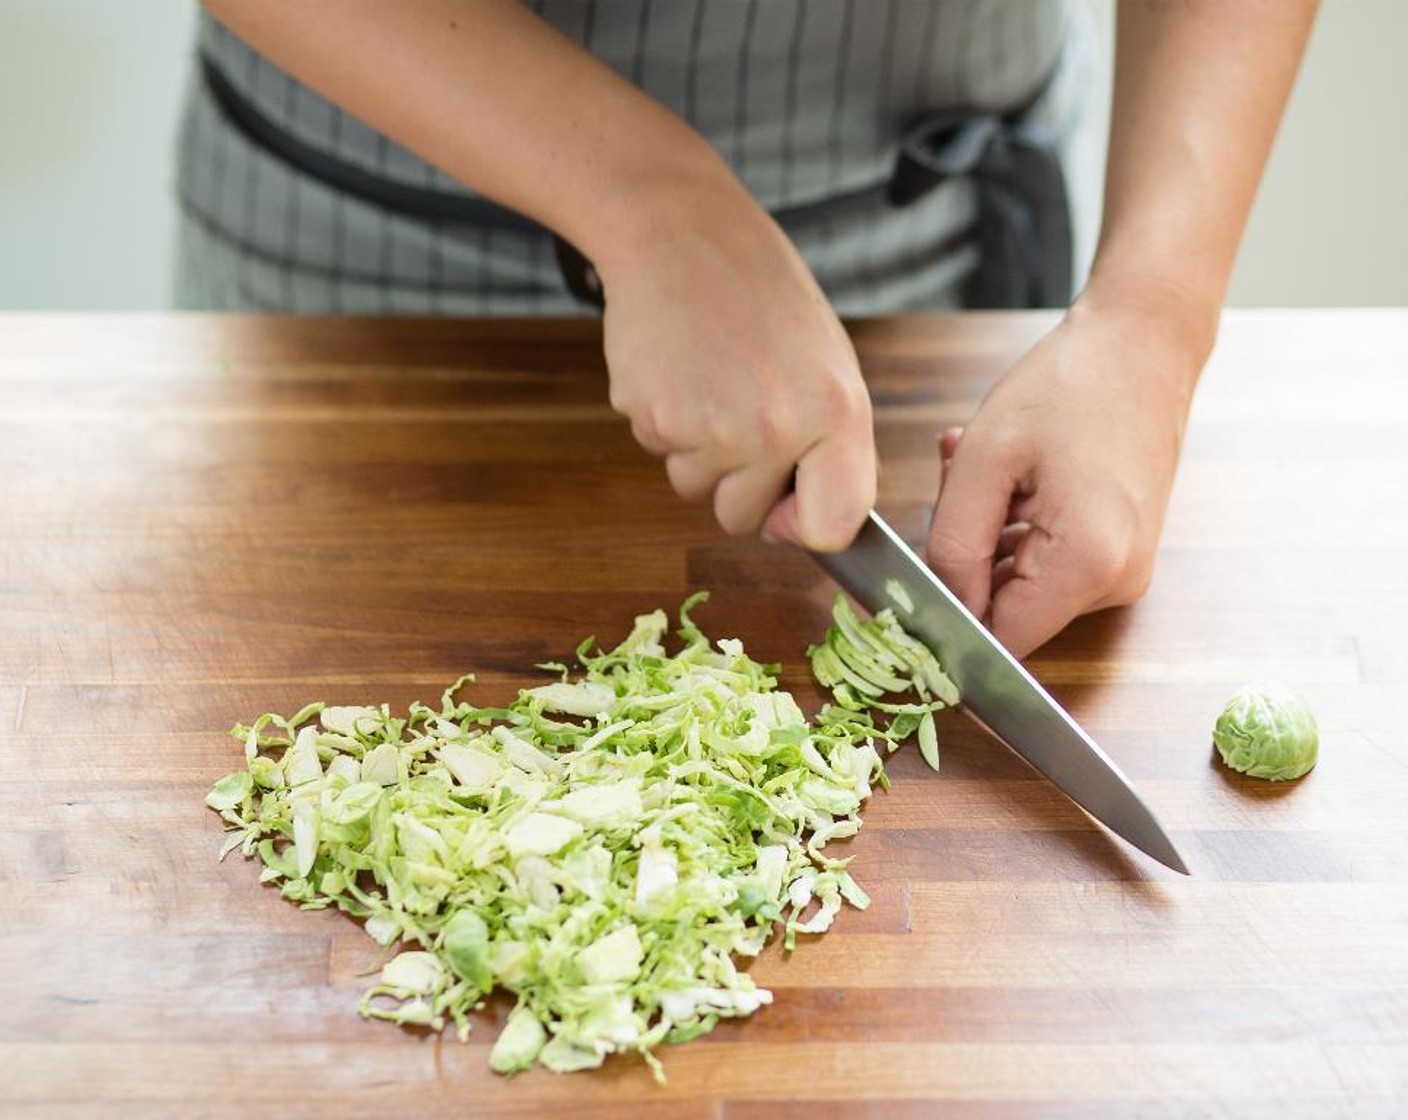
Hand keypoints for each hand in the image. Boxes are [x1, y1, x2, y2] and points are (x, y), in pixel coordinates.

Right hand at [595, 188, 874, 551]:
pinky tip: (679, 368)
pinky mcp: (653, 416)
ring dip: (697, 450)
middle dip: (736, 484)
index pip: (831, 526)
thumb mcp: (827, 365)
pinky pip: (659, 451)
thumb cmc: (761, 295)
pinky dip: (665, 420)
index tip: (789, 502)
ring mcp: (709, 427)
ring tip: (710, 379)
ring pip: (694, 488)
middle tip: (739, 412)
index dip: (803, 524)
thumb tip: (811, 523)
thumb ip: (829, 446)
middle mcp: (775, 429)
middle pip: (743, 519)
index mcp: (836, 413)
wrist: (683, 234)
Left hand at [925, 300, 1201, 656]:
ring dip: (988, 535)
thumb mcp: (983, 461)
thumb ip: (953, 547)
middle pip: (1009, 611)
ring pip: (1021, 585)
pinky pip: (1046, 562)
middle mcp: (1117, 582)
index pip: (1001, 641)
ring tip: (987, 468)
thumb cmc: (1068, 385)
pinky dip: (1014, 526)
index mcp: (1088, 565)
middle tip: (959, 483)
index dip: (950, 617)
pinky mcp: (1121, 552)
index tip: (919, 568)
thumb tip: (941, 609)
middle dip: (968, 559)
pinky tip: (1010, 475)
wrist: (1145, 341)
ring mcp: (1124, 570)